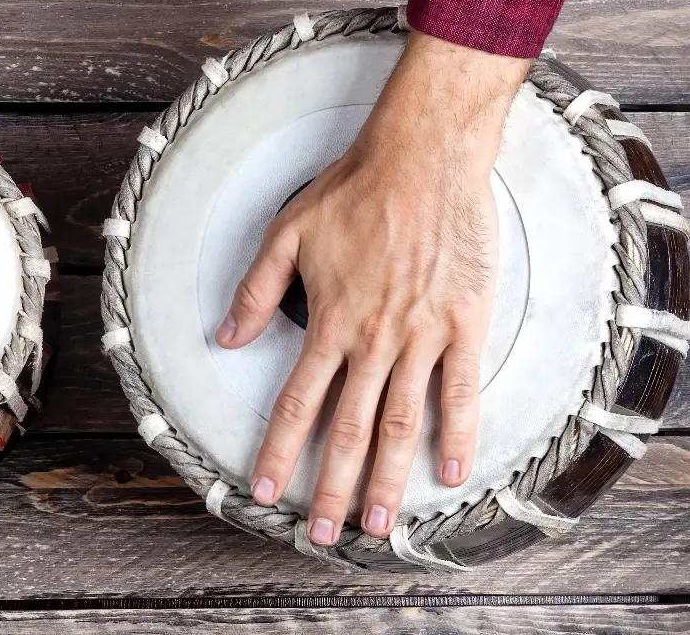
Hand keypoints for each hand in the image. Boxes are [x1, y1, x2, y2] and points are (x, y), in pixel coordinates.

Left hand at [216, 31, 528, 544]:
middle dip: (332, 488)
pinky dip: (458, 434)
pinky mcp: (465, 322)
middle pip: (349, 430)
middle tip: (321, 534)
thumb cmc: (355, 190)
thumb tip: (224, 337)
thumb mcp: (288, 234)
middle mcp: (373, 338)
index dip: (279, 453)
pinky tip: (452, 472)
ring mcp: (423, 334)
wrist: (424, 155)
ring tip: (380, 525)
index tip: (267, 492)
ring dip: (390, 480)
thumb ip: (256, 292)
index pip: (297, 404)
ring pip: (403, 422)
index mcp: (329, 322)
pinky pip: (461, 390)